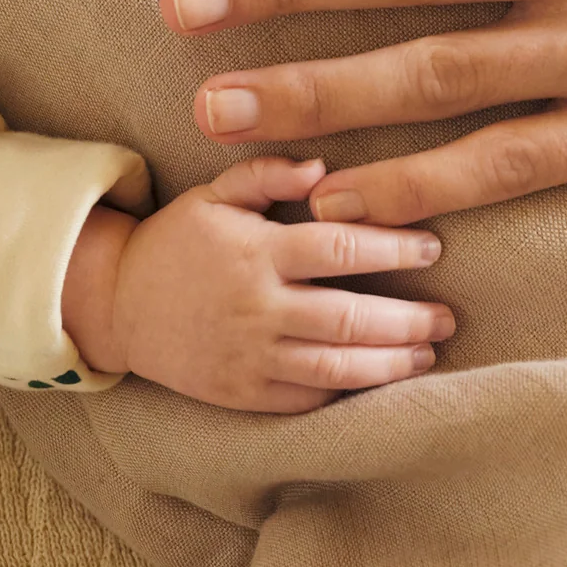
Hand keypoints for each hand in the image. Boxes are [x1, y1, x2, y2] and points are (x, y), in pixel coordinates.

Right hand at [60, 158, 452, 413]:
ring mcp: (250, 356)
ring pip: (336, 367)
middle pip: (350, 318)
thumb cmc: (178, 241)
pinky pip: (306, 399)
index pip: (339, 248)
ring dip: (391, 364)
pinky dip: (348, 392)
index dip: (393, 247)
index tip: (434, 247)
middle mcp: (257, 307)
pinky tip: (380, 381)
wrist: (118, 305)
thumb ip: (268, 172)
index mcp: (256, 251)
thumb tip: (324, 167)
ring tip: (427, 353)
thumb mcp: (215, 193)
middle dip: (409, 319)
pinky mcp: (242, 393)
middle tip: (448, 316)